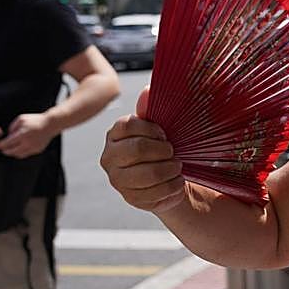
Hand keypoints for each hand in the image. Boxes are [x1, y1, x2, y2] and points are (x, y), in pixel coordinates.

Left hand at [0, 112, 56, 157]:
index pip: (7, 144)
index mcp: (22, 135)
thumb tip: (8, 135)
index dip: (0, 145)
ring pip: (18, 155)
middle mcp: (27, 143)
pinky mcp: (37, 150)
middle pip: (11, 152)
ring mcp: (33, 148)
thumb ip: (12, 127)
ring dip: (12, 153)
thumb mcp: (21, 119)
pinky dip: (20, 153)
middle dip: (5, 150)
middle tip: (2, 148)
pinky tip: (19, 148)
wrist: (51, 124)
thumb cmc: (36, 120)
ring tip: (10, 149)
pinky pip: (26, 154)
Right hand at [100, 86, 185, 213]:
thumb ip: (152, 108)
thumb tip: (149, 90)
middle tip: (174, 151)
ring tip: (178, 166)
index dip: (151, 129)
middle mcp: (110, 157)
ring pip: (148, 174)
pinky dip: (172, 186)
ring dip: (170, 169)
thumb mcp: (160, 125)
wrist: (167, 176)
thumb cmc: (162, 145)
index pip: (128, 126)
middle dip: (163, 151)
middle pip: (137, 150)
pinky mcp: (131, 198)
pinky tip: (177, 181)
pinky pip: (155, 193)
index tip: (165, 134)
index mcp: (115, 134)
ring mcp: (118, 180)